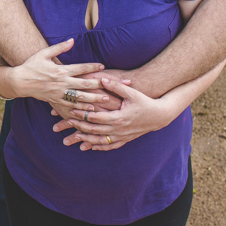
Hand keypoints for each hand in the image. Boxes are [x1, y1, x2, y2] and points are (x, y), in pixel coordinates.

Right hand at [10, 39, 104, 113]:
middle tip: (110, 85)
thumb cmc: (32, 65)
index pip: (80, 68)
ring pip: (79, 98)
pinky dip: (81, 108)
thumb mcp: (44, 53)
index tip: (103, 66)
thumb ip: (60, 48)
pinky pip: (71, 106)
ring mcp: (59, 93)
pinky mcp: (56, 101)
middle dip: (98, 84)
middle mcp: (61, 82)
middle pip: (84, 84)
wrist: (20, 81)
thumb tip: (72, 40)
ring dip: (93, 99)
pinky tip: (90, 110)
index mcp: (60, 70)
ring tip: (105, 99)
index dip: (92, 67)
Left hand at [53, 76, 178, 150]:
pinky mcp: (124, 140)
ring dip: (85, 140)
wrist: (160, 116)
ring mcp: (121, 136)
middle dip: (78, 128)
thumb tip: (102, 78)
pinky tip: (89, 147)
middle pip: (94, 130)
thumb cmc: (145, 101)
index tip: (71, 111)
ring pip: (99, 141)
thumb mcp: (131, 92)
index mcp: (119, 117)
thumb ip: (115, 86)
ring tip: (72, 139)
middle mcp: (118, 129)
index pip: (96, 117)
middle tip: (65, 124)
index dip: (82, 115)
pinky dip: (98, 147)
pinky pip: (109, 146)